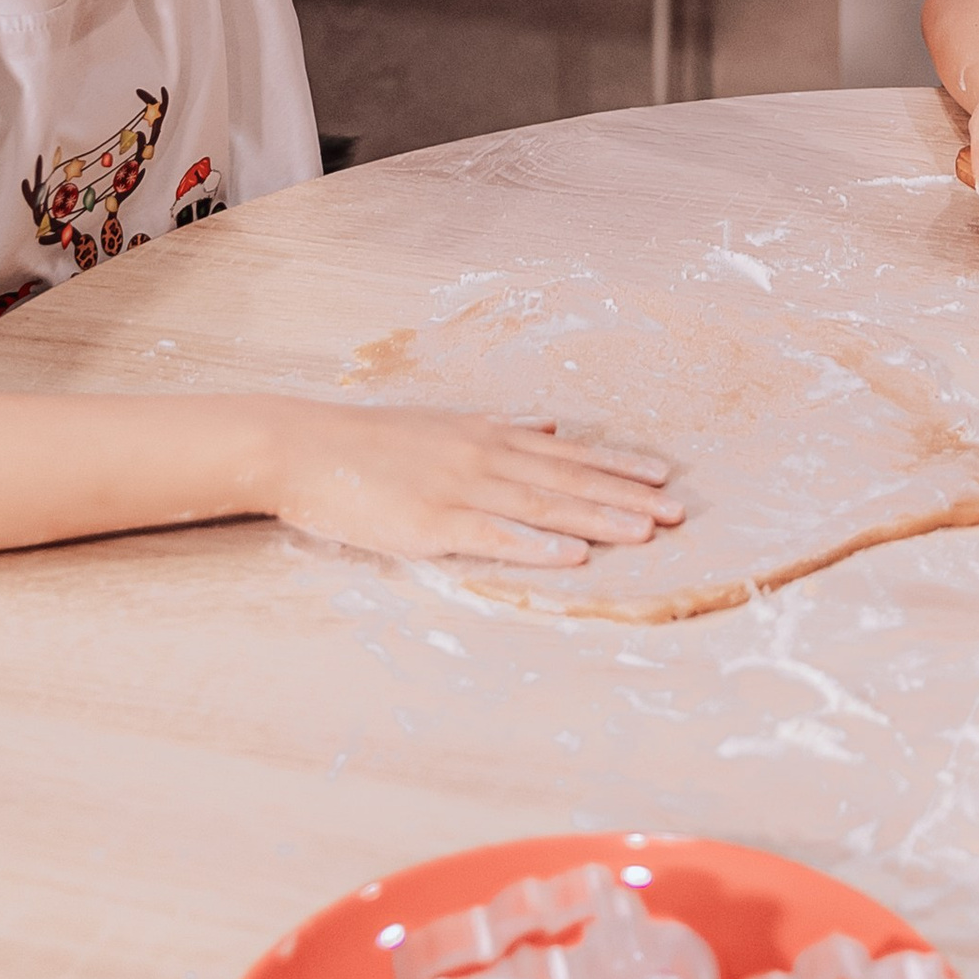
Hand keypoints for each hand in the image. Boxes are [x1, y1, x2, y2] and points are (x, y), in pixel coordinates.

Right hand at [267, 404, 684, 566]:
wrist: (302, 446)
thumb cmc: (368, 442)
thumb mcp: (441, 424)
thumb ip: (497, 426)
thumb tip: (545, 424)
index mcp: (486, 437)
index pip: (566, 454)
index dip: (617, 467)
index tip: (662, 477)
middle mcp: (483, 458)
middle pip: (567, 480)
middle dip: (625, 496)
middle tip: (676, 513)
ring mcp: (459, 489)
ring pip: (543, 506)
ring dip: (597, 518)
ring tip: (645, 532)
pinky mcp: (431, 522)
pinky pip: (494, 536)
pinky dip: (536, 544)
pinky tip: (572, 555)